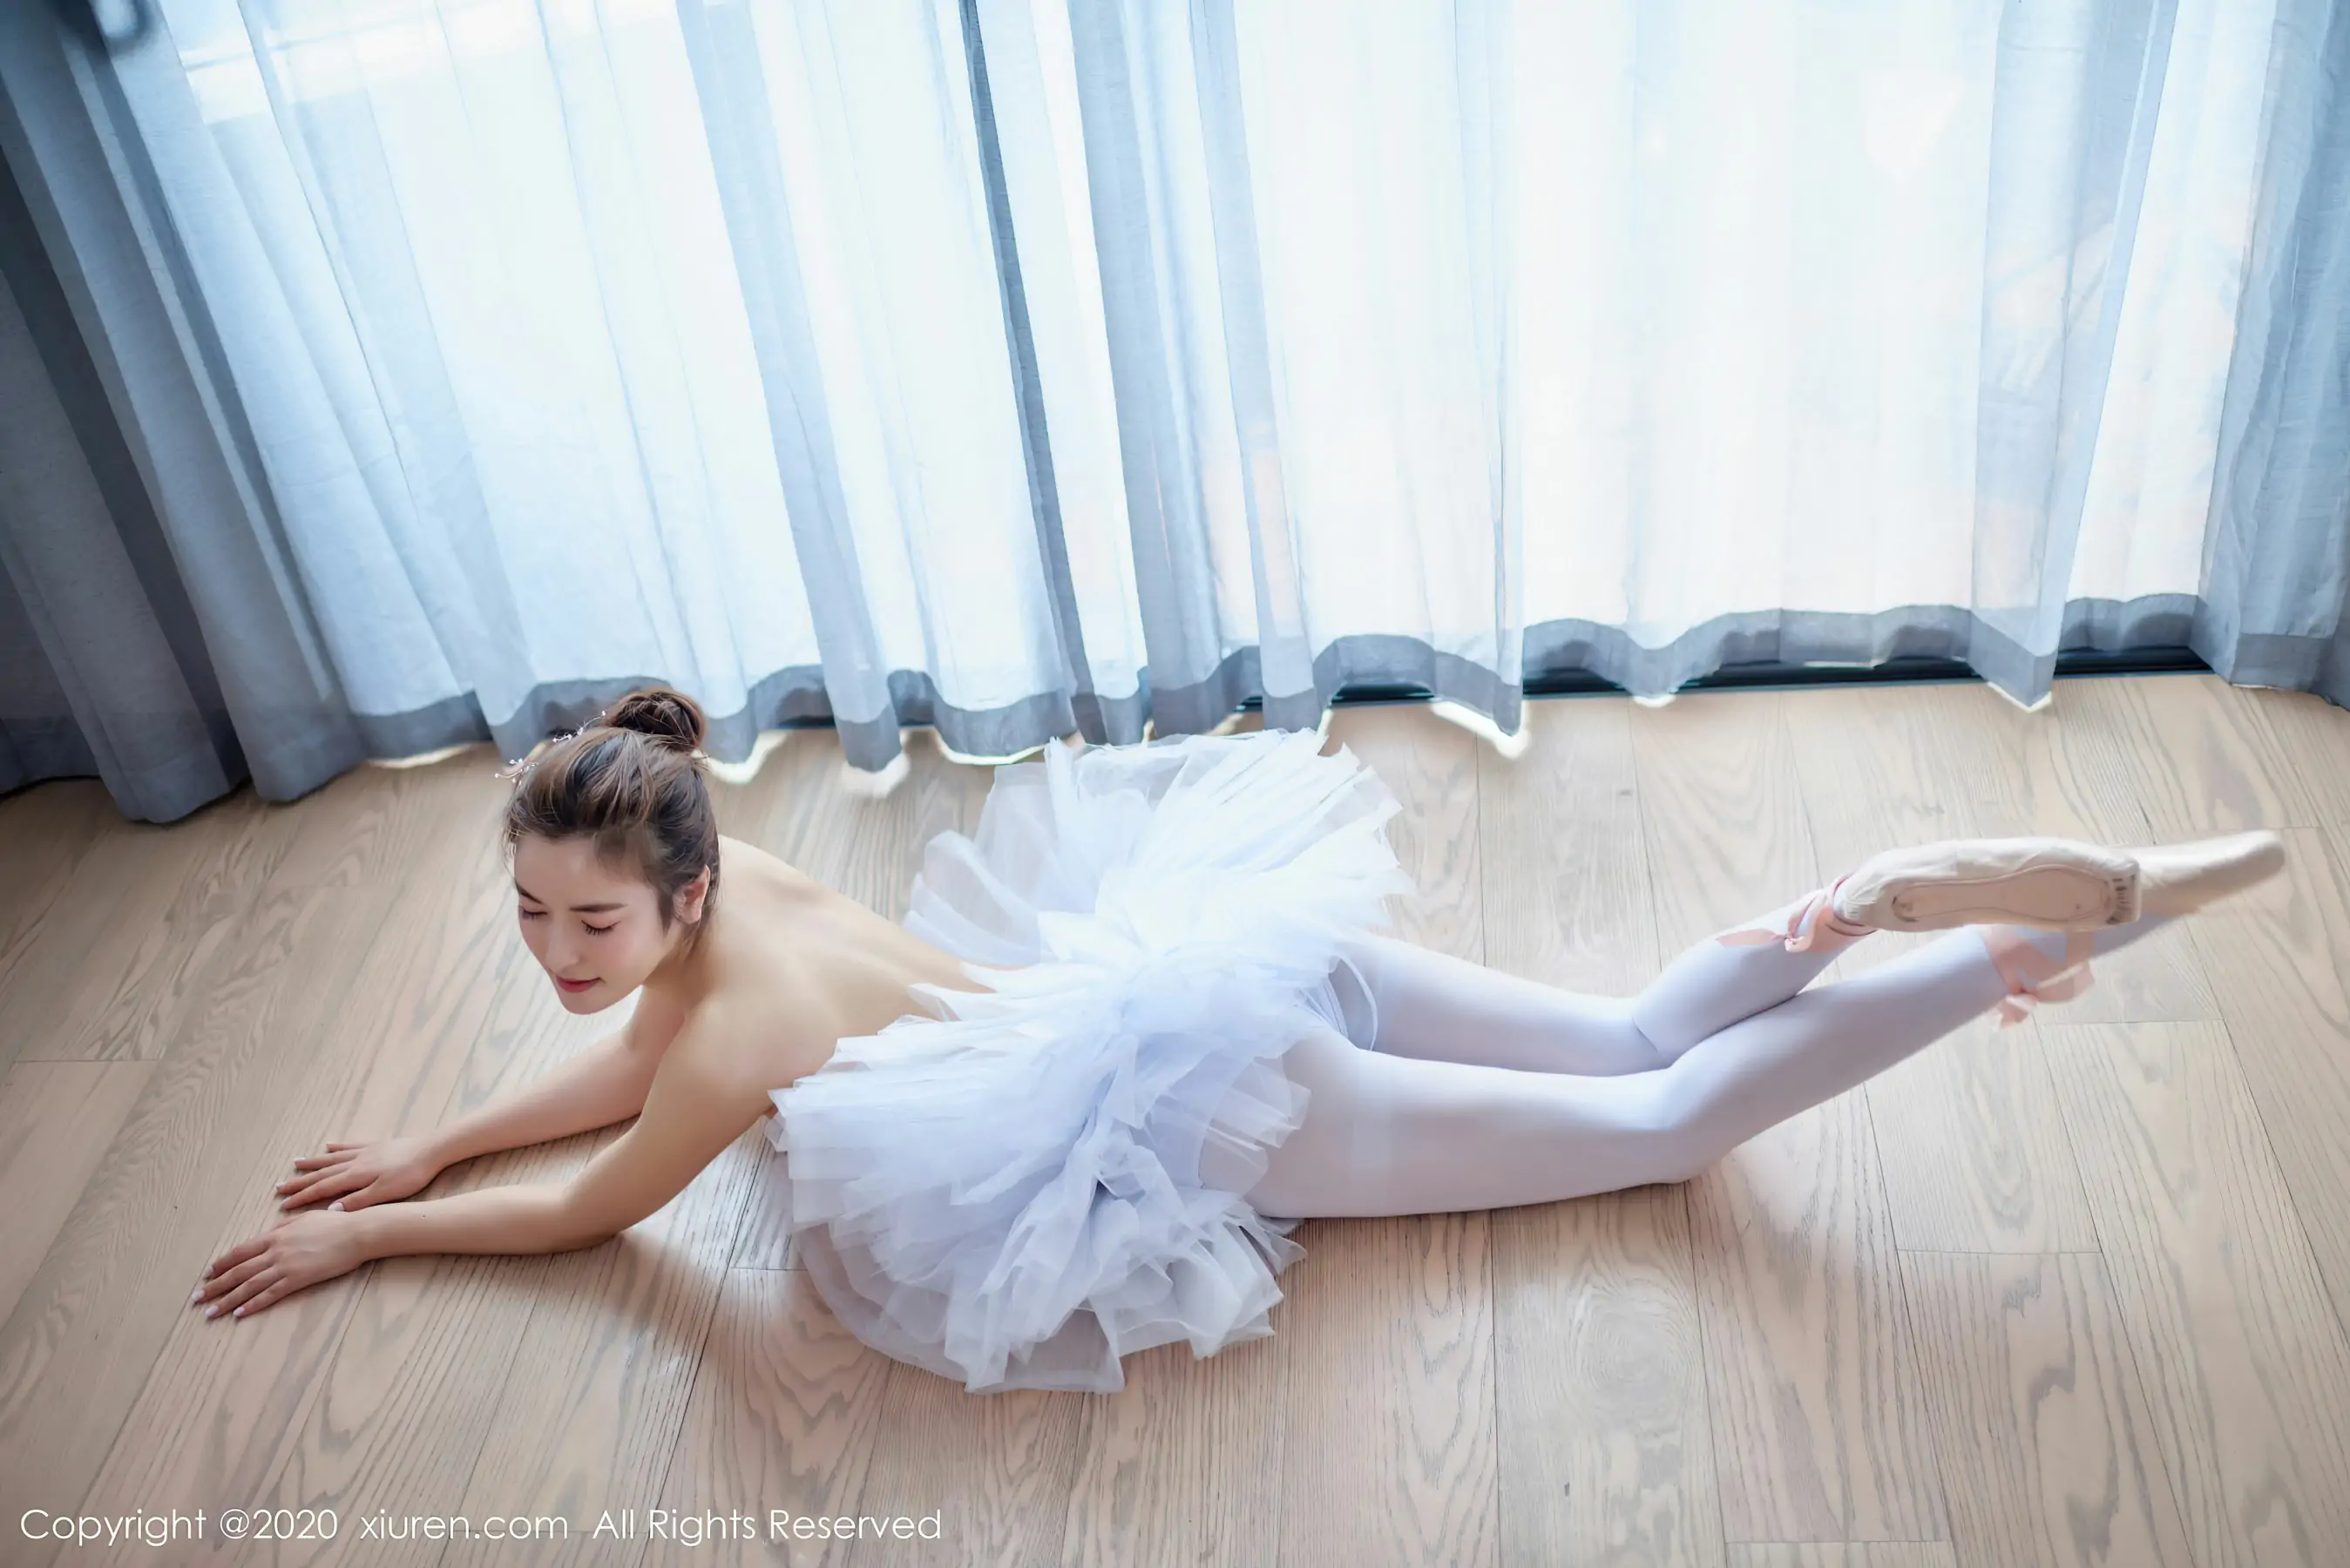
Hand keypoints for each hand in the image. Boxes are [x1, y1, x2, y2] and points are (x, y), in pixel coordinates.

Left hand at [192, 1210, 370, 1319]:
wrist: (357, 1233)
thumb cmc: (336, 1223)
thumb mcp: (305, 1219)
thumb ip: (285, 1226)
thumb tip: (273, 1230)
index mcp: (276, 1235)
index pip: (241, 1251)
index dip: (223, 1264)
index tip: (209, 1274)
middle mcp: (275, 1251)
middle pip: (238, 1271)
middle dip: (215, 1286)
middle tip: (197, 1298)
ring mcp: (285, 1266)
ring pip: (248, 1285)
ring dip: (226, 1300)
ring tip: (210, 1312)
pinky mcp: (297, 1279)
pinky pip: (270, 1294)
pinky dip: (252, 1304)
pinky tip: (238, 1313)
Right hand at [276, 1136, 442, 1211]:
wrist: (432, 1149)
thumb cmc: (411, 1175)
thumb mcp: (385, 1193)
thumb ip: (358, 1202)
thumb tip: (330, 1211)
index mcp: (356, 1175)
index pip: (323, 1188)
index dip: (303, 1197)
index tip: (285, 1204)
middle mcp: (355, 1161)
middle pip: (322, 1172)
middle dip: (300, 1181)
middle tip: (279, 1186)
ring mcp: (365, 1151)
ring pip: (332, 1158)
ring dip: (313, 1162)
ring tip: (296, 1163)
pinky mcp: (376, 1145)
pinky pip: (350, 1145)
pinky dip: (337, 1147)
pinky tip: (329, 1145)